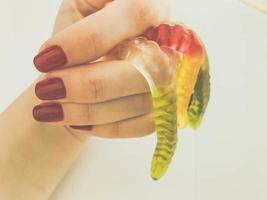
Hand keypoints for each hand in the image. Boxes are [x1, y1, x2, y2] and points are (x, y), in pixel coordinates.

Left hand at [33, 0, 169, 137]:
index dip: (90, 38)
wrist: (94, 66)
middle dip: (89, 84)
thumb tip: (58, 55)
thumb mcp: (78, 9)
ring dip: (90, 111)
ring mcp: (174, 80)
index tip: (46, 58)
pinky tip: (77, 123)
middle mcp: (172, 44)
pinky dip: (107, 127)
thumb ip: (80, 20)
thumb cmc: (83, 35)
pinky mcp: (166, 109)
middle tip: (45, 90)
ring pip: (141, 101)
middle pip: (143, 68)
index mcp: (153, 9)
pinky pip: (144, 125)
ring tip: (51, 109)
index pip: (134, 14)